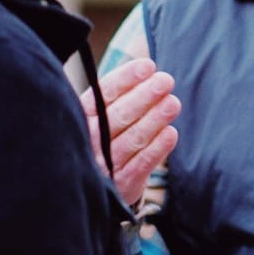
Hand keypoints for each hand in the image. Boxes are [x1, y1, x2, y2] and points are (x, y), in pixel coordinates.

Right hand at [80, 57, 179, 206]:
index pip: (102, 94)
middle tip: (166, 81)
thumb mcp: (96, 116)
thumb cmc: (100, 139)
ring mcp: (103, 164)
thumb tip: (147, 68)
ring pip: (132, 139)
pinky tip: (171, 133)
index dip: (125, 79)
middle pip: (118, 116)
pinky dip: (157, 148)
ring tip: (173, 103)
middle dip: (144, 97)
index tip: (148, 66)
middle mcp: (87, 141)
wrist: (87, 188)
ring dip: (154, 120)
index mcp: (80, 117)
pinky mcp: (120, 184)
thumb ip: (114, 95)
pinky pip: (141, 164)